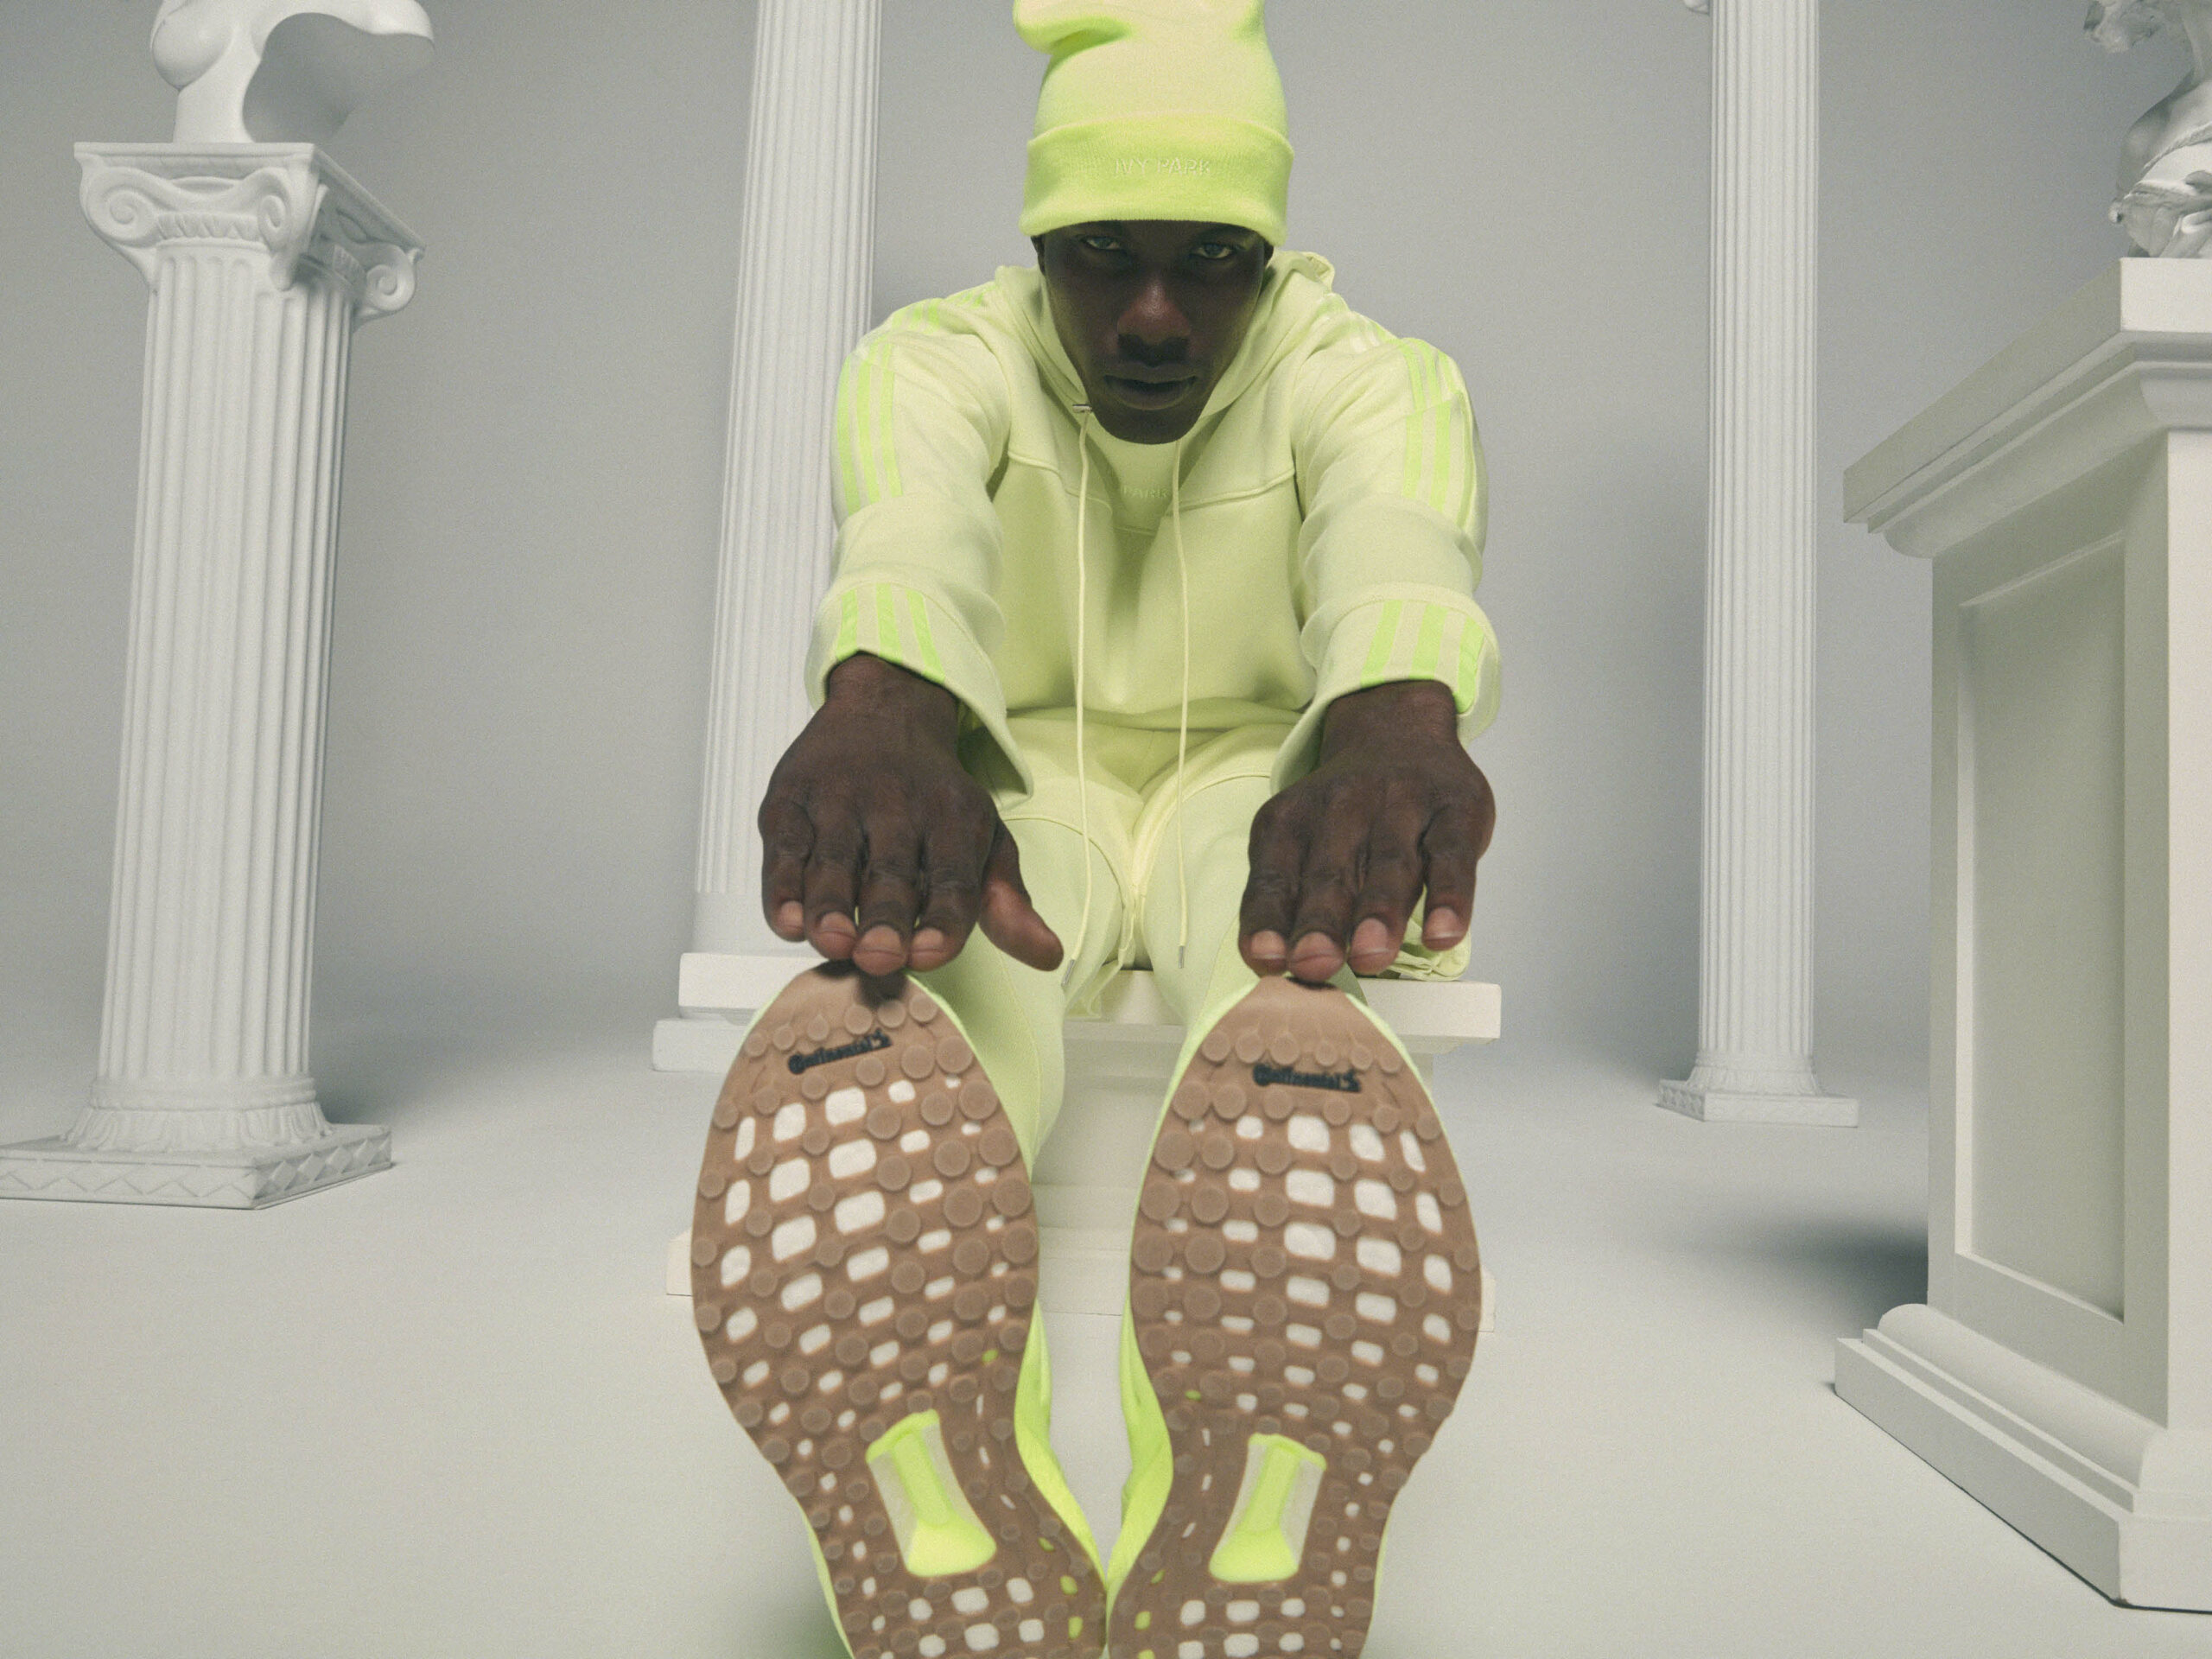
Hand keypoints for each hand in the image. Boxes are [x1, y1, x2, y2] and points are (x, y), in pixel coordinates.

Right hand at [758, 654, 1062, 976]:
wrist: (883, 709)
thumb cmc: (934, 795)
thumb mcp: (984, 838)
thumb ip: (1005, 902)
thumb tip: (1047, 956)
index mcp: (953, 821)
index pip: (952, 879)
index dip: (943, 919)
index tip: (930, 955)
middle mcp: (897, 806)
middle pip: (891, 873)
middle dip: (885, 917)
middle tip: (878, 955)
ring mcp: (840, 800)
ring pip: (833, 862)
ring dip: (831, 906)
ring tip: (832, 942)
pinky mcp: (792, 800)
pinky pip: (784, 848)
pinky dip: (782, 886)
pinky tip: (788, 920)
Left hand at [1239, 679, 1494, 982]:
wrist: (1399, 727)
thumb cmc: (1345, 814)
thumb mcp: (1303, 842)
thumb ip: (1291, 901)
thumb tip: (1280, 967)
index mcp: (1291, 822)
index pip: (1274, 877)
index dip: (1267, 919)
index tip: (1265, 959)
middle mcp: (1342, 808)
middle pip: (1330, 874)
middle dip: (1320, 924)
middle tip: (1313, 964)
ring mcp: (1402, 804)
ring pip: (1389, 864)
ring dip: (1378, 912)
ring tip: (1371, 955)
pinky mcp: (1457, 810)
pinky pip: (1451, 856)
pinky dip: (1449, 897)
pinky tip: (1443, 935)